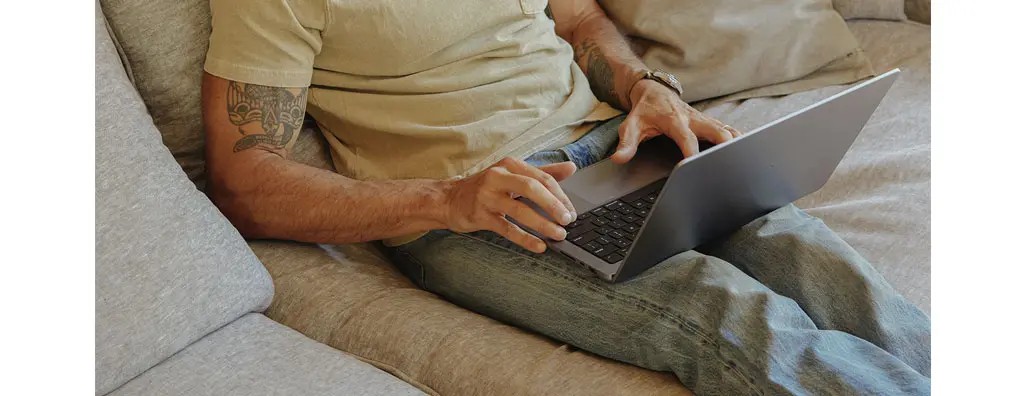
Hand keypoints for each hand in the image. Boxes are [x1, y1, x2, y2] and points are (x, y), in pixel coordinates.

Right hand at [443, 157, 577, 252]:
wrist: (448, 199)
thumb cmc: (486, 187)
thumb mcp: (513, 175)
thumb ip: (542, 172)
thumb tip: (571, 167)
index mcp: (510, 165)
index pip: (541, 178)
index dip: (560, 195)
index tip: (571, 210)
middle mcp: (498, 177)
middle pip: (531, 188)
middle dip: (553, 205)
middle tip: (568, 220)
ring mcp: (487, 196)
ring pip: (519, 210)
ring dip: (542, 224)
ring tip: (558, 235)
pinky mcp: (480, 215)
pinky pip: (506, 228)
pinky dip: (525, 239)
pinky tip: (539, 246)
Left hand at [611, 80, 741, 162]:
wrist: (653, 90)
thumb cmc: (644, 110)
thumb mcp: (630, 126)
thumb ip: (626, 143)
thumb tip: (619, 159)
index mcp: (674, 120)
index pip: (686, 138)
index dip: (691, 151)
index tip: (695, 164)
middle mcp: (692, 118)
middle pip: (715, 130)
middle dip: (725, 144)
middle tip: (734, 160)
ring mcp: (702, 120)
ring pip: (725, 129)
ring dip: (736, 142)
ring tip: (749, 156)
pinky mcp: (708, 122)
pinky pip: (726, 129)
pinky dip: (737, 138)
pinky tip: (748, 149)